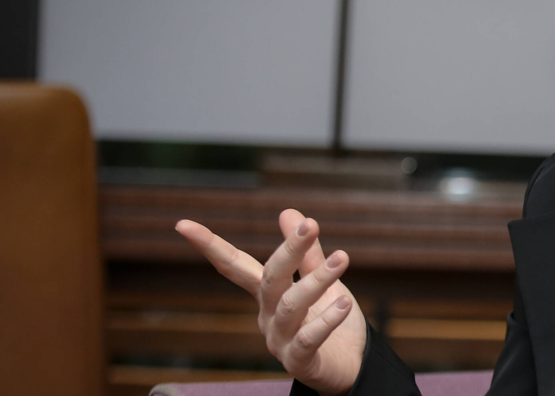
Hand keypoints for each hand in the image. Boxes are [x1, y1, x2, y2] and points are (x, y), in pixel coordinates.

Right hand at [175, 210, 366, 395]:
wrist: (350, 366)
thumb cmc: (328, 319)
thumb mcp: (319, 281)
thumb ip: (306, 253)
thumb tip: (288, 211)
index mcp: (267, 294)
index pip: (234, 266)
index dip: (210, 245)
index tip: (182, 225)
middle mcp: (267, 316)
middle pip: (270, 279)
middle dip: (288, 250)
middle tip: (311, 224)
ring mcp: (280, 340)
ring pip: (290, 306)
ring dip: (317, 280)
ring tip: (342, 259)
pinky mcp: (300, 362)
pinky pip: (308, 339)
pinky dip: (326, 321)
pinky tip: (345, 303)